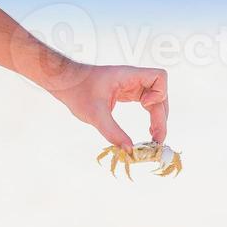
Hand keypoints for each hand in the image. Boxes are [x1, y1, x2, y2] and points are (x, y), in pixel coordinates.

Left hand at [54, 63, 168, 149]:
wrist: (65, 83)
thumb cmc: (77, 91)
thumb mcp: (95, 115)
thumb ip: (112, 132)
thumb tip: (130, 151)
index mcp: (128, 76)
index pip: (159, 77)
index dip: (159, 93)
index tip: (145, 106)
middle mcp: (133, 79)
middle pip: (161, 94)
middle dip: (161, 117)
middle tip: (156, 140)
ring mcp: (132, 86)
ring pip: (156, 101)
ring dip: (159, 119)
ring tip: (154, 139)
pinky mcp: (128, 94)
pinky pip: (147, 104)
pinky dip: (151, 118)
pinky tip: (149, 131)